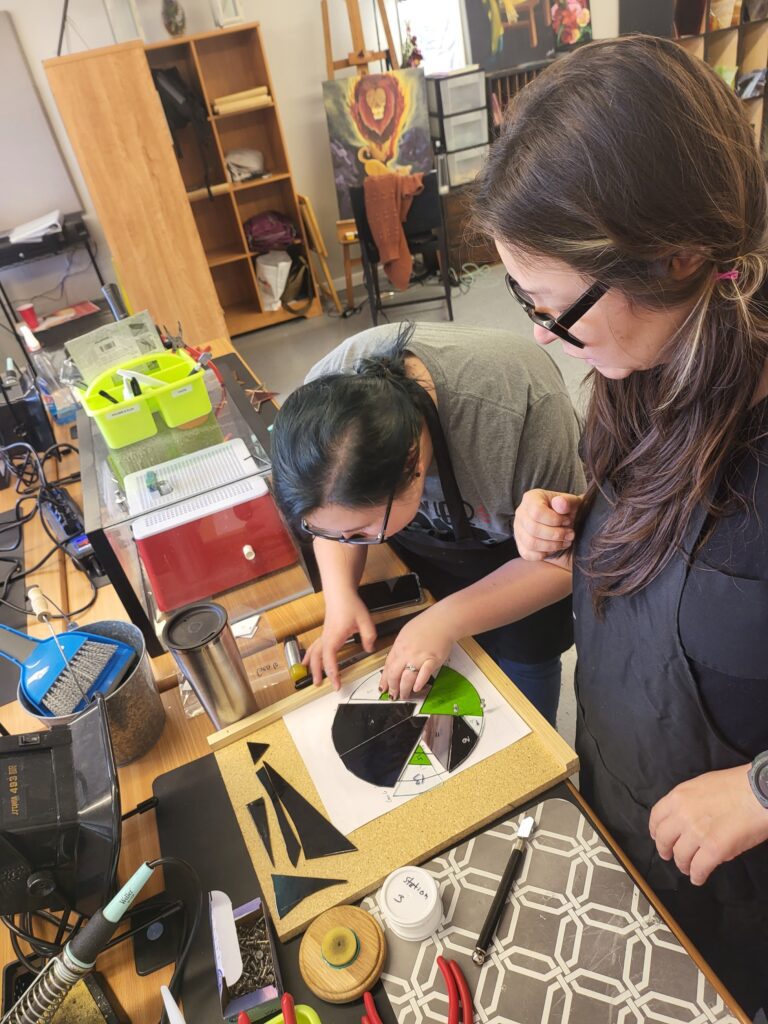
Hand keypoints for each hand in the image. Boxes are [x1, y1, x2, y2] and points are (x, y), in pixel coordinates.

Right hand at [304, 593, 376, 689]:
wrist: (340, 592)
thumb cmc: (350, 604)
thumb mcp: (365, 620)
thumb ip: (369, 636)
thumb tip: (369, 649)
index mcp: (334, 636)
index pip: (330, 658)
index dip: (332, 672)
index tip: (336, 684)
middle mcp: (326, 637)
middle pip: (317, 658)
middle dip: (317, 672)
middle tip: (319, 685)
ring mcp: (324, 635)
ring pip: (313, 653)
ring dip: (311, 666)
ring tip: (310, 677)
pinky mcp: (325, 633)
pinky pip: (314, 647)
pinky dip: (309, 656)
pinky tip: (307, 661)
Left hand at [378, 607, 453, 699]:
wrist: (442, 621)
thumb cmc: (426, 625)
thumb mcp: (405, 634)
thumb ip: (399, 648)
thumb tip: (394, 660)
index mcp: (399, 646)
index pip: (388, 666)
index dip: (384, 679)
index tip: (383, 687)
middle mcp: (407, 653)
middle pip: (395, 675)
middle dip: (392, 688)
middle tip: (392, 695)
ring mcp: (419, 658)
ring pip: (407, 678)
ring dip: (404, 689)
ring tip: (404, 695)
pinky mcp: (432, 661)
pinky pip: (424, 675)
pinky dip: (419, 683)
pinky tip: (416, 688)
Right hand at [513, 489, 580, 559]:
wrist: (563, 522)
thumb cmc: (566, 511)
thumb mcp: (571, 503)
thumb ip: (567, 501)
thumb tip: (559, 503)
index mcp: (531, 498)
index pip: (537, 512)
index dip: (555, 520)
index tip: (567, 521)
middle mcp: (521, 513)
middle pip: (533, 529)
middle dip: (556, 534)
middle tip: (570, 534)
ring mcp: (518, 530)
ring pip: (531, 543)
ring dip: (552, 545)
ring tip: (565, 542)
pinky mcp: (520, 545)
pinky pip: (528, 554)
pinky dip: (544, 554)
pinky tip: (554, 547)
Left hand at [649, 765, 767, 885]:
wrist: (759, 792)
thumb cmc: (737, 786)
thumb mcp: (702, 786)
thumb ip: (689, 803)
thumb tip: (687, 824)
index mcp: (679, 796)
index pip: (657, 816)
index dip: (656, 830)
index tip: (657, 837)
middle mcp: (682, 814)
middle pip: (664, 838)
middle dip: (665, 850)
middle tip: (669, 856)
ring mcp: (697, 832)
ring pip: (680, 856)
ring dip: (683, 865)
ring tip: (688, 869)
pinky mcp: (714, 849)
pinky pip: (699, 868)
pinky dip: (697, 876)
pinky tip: (698, 878)